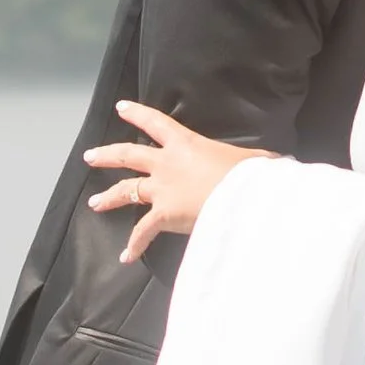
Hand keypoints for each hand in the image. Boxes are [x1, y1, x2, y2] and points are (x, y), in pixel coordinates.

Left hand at [84, 102, 266, 262]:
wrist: (241, 196)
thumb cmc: (249, 175)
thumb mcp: (253, 160)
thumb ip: (253, 161)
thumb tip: (274, 163)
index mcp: (186, 143)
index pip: (156, 123)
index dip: (136, 114)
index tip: (121, 108)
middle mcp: (166, 163)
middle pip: (128, 155)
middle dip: (107, 156)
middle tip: (90, 157)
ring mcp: (161, 189)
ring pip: (127, 191)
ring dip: (109, 197)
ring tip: (95, 203)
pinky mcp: (163, 215)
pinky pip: (143, 231)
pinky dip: (134, 245)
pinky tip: (126, 256)